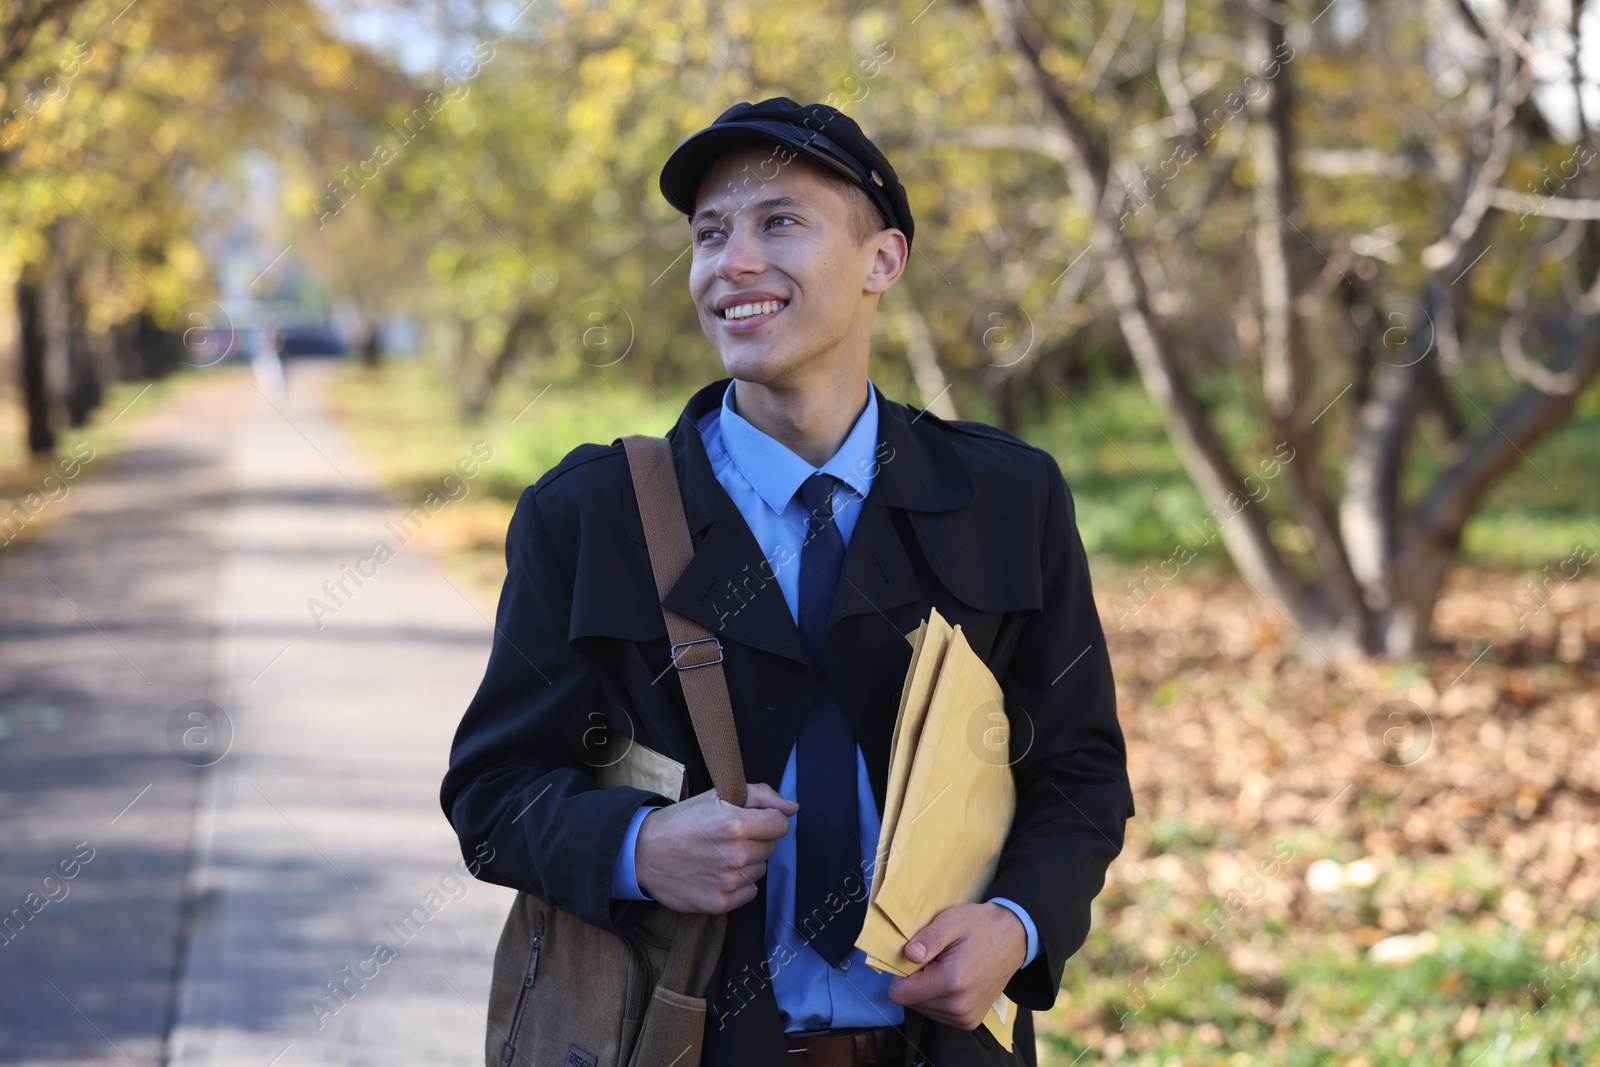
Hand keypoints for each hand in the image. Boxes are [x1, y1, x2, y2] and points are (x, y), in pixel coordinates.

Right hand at [634, 783, 797, 913]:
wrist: (644, 853)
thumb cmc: (682, 822)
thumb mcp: (717, 796)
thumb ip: (761, 796)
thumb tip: (793, 808)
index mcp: (735, 823)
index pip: (780, 824)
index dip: (767, 820)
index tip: (750, 820)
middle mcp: (735, 854)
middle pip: (771, 847)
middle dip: (755, 840)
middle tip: (727, 837)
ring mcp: (728, 881)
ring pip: (761, 869)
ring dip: (746, 862)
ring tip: (719, 855)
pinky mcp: (721, 902)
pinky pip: (749, 891)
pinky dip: (738, 884)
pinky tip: (717, 873)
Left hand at [886, 902, 1026, 1029]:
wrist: (1014, 939)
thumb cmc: (981, 926)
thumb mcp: (952, 921)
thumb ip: (928, 939)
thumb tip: (907, 955)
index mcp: (951, 982)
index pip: (900, 994)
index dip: (900, 974)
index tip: (915, 958)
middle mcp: (958, 1007)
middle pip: (911, 1002)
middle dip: (916, 981)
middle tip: (935, 960)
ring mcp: (965, 1018)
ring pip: (923, 1009)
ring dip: (927, 990)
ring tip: (945, 968)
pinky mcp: (969, 1022)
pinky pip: (938, 1014)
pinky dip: (938, 998)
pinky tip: (952, 980)